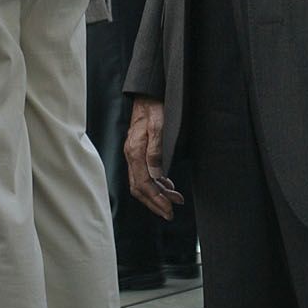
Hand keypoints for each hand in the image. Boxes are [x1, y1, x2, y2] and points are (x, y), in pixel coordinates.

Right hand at [125, 96, 183, 218]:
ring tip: (175, 200)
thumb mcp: (158, 127)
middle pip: (140, 189)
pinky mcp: (139, 152)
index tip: (169, 210)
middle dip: (155, 203)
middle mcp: (132, 156)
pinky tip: (168, 186)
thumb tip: (157, 176)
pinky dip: (157, 184)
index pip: (143, 184)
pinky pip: (145, 174)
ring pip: (143, 183)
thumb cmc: (154, 108)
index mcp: (135, 152)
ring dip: (158, 194)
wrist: (147, 94)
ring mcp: (134, 154)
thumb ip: (156, 151)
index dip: (156, 200)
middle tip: (170, 213)